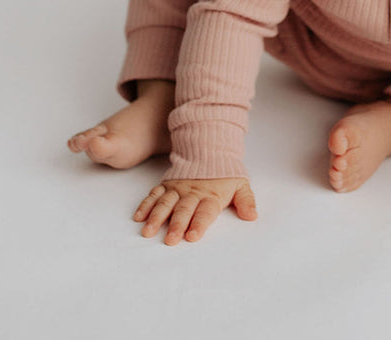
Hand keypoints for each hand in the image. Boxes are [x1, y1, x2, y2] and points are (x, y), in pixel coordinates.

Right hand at [133, 177, 256, 244]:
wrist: (210, 150)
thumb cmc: (225, 175)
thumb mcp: (241, 185)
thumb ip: (246, 201)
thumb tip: (252, 216)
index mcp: (211, 195)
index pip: (205, 212)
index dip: (199, 224)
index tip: (192, 236)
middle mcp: (192, 192)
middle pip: (183, 210)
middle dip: (177, 225)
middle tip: (170, 240)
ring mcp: (177, 188)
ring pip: (165, 203)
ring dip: (156, 218)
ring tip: (148, 232)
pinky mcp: (166, 185)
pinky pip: (154, 194)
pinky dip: (145, 205)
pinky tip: (139, 217)